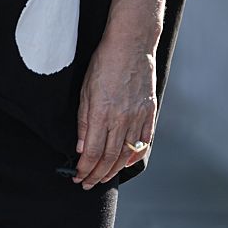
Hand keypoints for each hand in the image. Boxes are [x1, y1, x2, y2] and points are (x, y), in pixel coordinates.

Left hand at [73, 33, 155, 189]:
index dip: (84, 169)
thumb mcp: (85, 90)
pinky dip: (135, 156)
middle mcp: (121, 119)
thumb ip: (83, 121)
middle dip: (96, 175)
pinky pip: (144, 142)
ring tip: (103, 177)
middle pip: (109, 158)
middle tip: (87, 183)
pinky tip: (126, 163)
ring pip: (126, 154)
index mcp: (101, 113)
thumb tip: (80, 148)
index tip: (78, 177)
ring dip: (113, 170)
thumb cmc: (103, 63)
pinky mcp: (150, 112)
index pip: (92, 152)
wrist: (130, 45)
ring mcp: (138, 117)